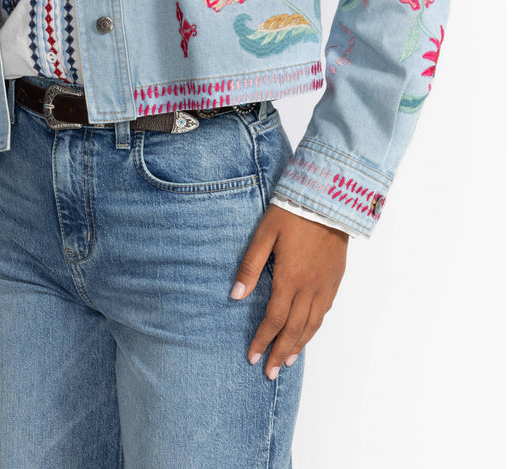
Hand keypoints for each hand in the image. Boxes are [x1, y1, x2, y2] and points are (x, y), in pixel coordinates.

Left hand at [231, 204, 347, 378]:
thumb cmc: (292, 213)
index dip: (263, 340)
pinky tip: (308, 331)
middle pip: (295, 329)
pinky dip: (314, 327)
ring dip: (299, 345)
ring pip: (312, 324)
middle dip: (280, 352)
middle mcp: (310, 287)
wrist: (328, 199)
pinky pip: (325, 310)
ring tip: (286, 360)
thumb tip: (235, 296)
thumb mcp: (264, 235)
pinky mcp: (336, 278)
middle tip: (269, 372)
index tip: (252, 357)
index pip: (274, 319)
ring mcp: (326, 285)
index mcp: (290, 278)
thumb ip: (250, 267)